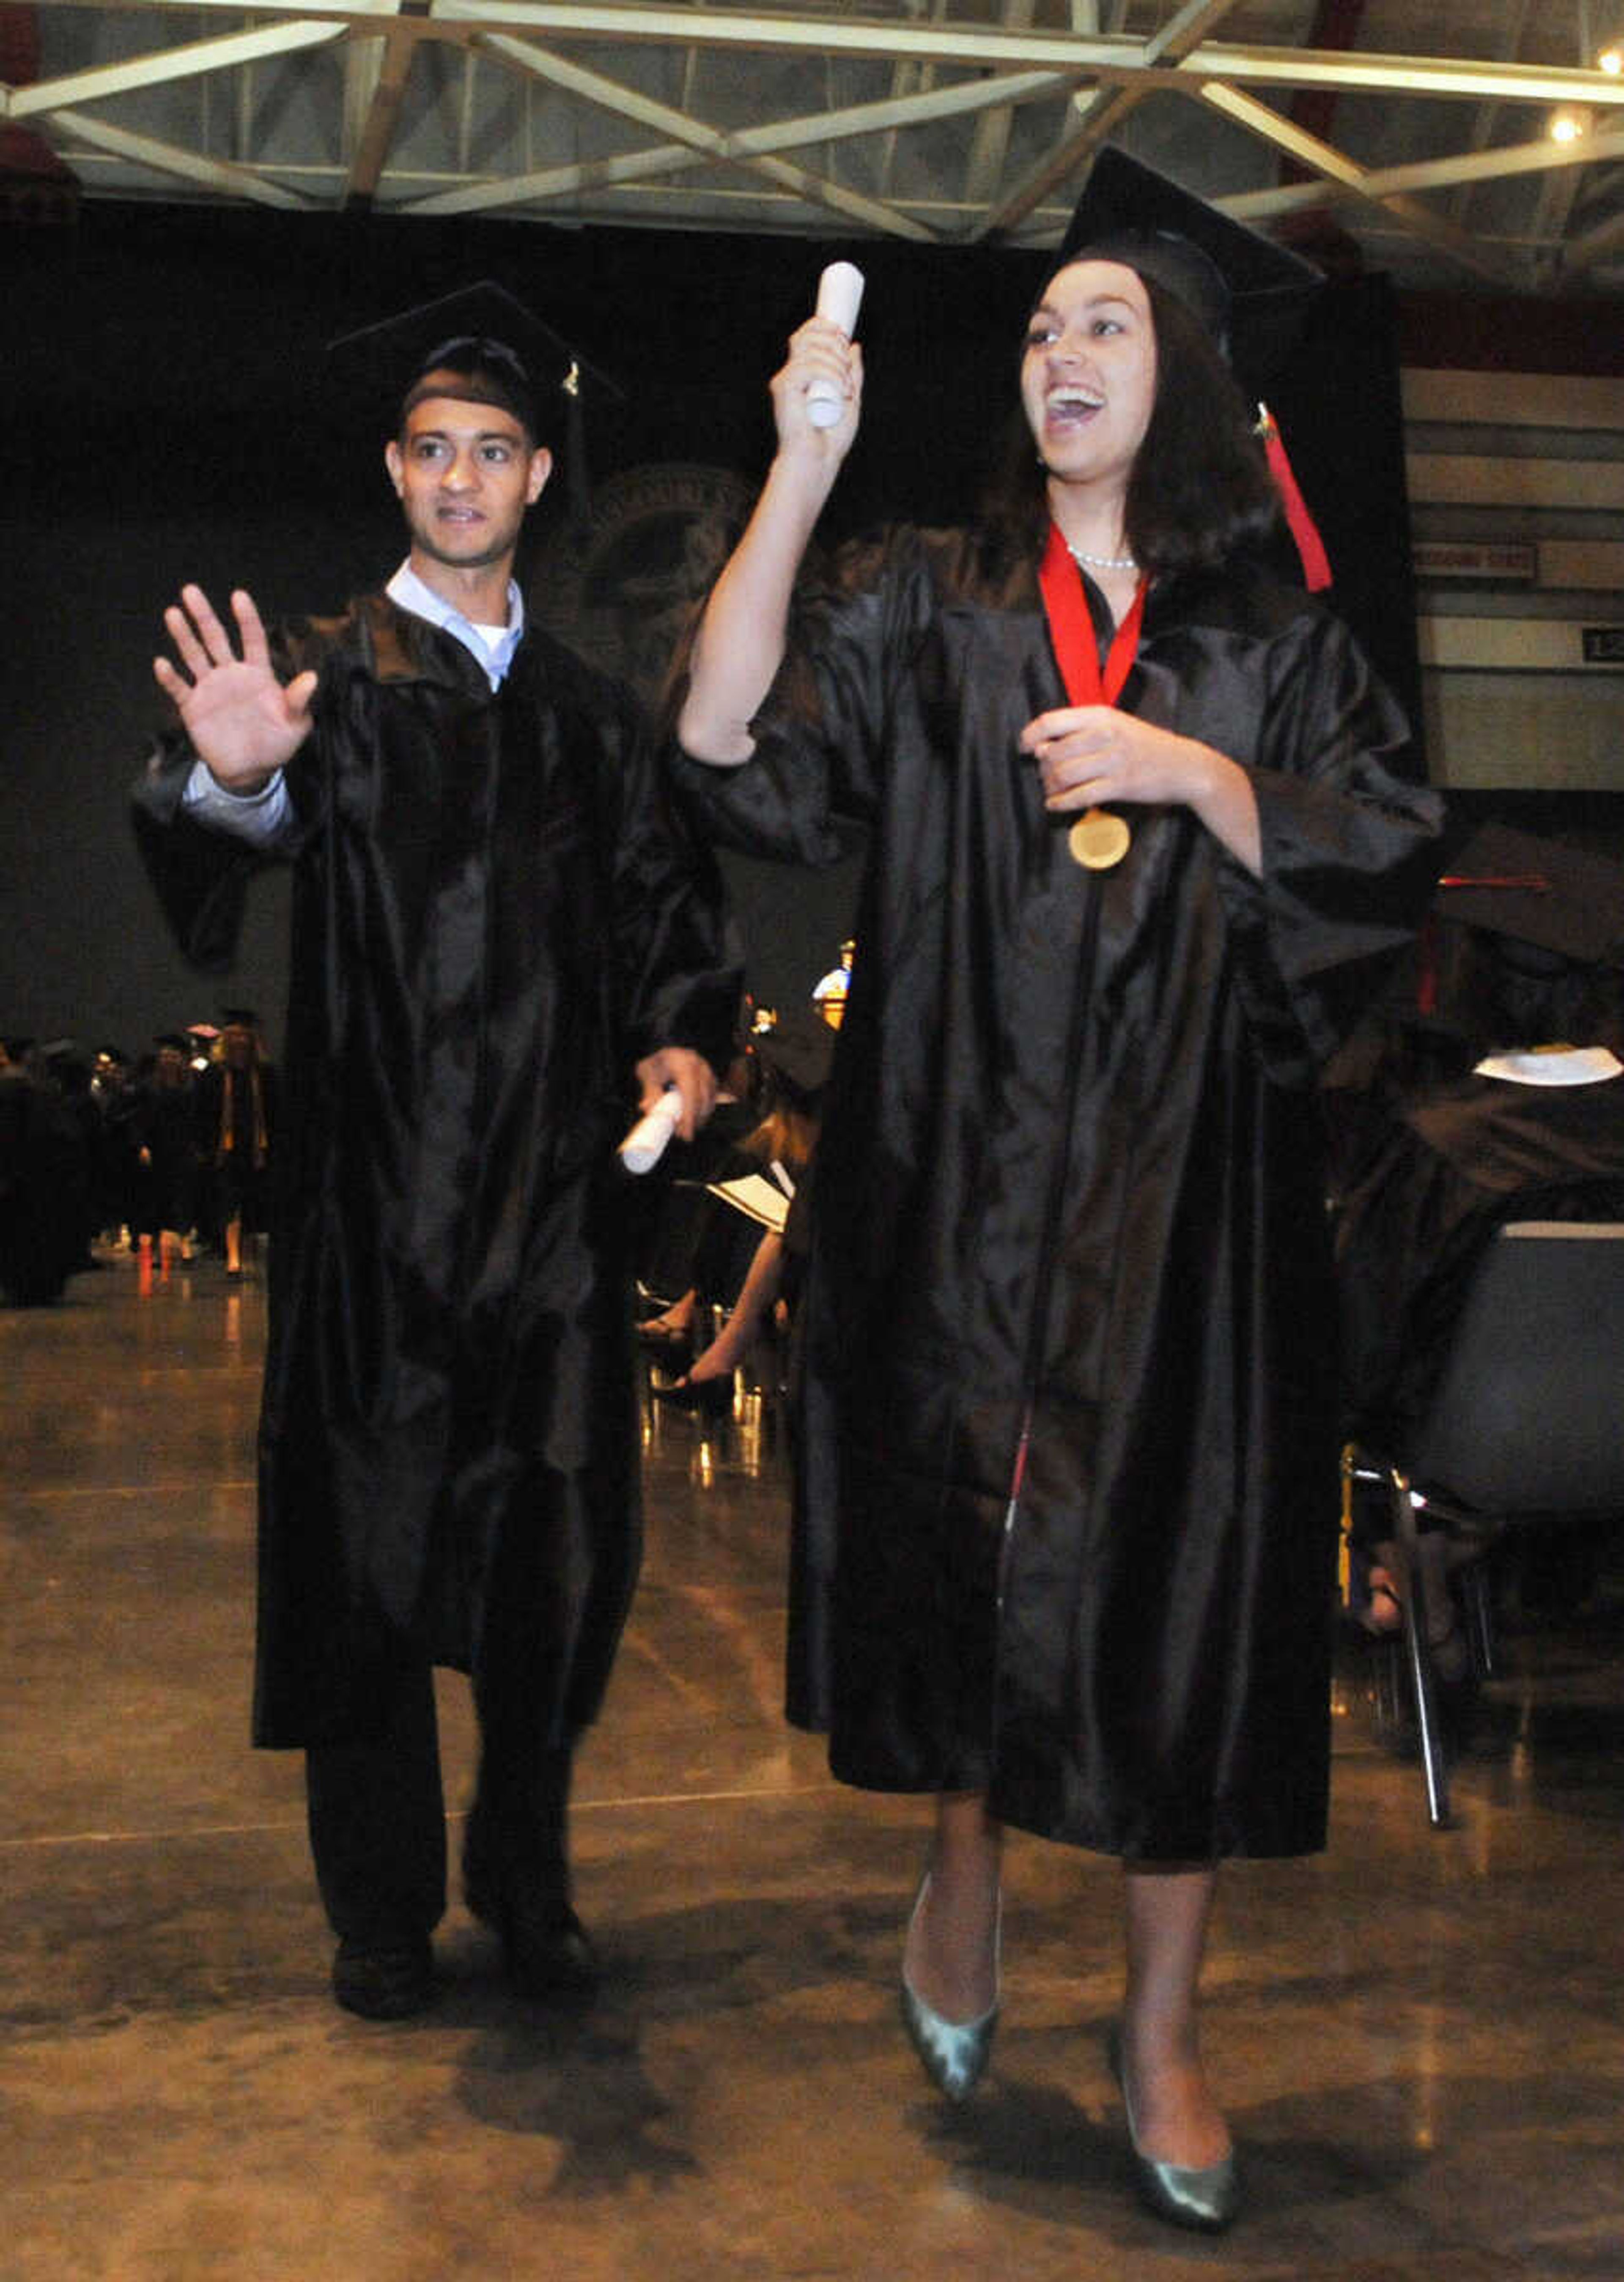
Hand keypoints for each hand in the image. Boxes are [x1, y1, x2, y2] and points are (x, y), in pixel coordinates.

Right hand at [153, 584, 316, 791]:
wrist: (251, 770)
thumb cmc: (276, 743)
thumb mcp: (294, 724)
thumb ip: (299, 700)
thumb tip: (312, 677)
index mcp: (257, 674)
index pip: (252, 639)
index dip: (246, 618)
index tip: (239, 596)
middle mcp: (231, 675)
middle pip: (216, 638)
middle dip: (204, 615)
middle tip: (191, 590)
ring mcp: (210, 688)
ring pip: (194, 656)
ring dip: (184, 636)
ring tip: (173, 613)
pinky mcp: (194, 707)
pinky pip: (179, 689)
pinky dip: (170, 678)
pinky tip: (162, 663)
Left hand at [634, 1048, 715, 1144]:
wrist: (666, 1043)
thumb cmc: (656, 1061)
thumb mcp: (647, 1073)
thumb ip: (649, 1091)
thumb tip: (648, 1110)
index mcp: (684, 1064)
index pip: (691, 1094)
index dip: (689, 1116)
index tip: (684, 1134)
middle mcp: (700, 1067)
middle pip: (703, 1100)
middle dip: (695, 1121)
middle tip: (684, 1135)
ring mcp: (709, 1071)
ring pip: (710, 1100)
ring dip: (701, 1117)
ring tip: (688, 1129)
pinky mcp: (711, 1077)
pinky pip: (712, 1097)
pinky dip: (705, 1110)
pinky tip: (696, 1119)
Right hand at [769, 316, 863, 464]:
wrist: (818, 461)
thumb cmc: (830, 439)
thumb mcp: (851, 399)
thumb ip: (853, 373)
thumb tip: (855, 345)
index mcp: (805, 373)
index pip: (807, 335)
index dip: (824, 328)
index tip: (843, 337)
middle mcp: (793, 374)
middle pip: (806, 336)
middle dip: (832, 342)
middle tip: (848, 366)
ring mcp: (786, 380)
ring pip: (810, 349)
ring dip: (836, 364)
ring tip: (847, 388)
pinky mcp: (784, 388)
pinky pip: (808, 367)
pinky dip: (830, 375)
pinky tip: (841, 391)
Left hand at [1018, 707, 1261, 874]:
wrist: (1185, 766)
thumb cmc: (1146, 745)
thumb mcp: (1116, 725)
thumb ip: (1080, 732)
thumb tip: (1040, 749)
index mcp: (1101, 715)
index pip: (1051, 721)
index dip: (1030, 735)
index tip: (1024, 747)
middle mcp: (1105, 734)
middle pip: (1053, 752)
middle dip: (1042, 767)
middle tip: (1045, 775)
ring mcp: (1113, 760)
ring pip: (1063, 775)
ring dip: (1050, 786)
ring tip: (1052, 790)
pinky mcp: (1120, 785)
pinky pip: (1079, 796)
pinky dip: (1061, 803)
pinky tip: (1055, 805)